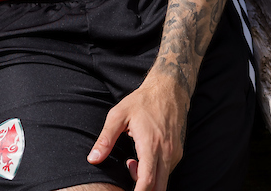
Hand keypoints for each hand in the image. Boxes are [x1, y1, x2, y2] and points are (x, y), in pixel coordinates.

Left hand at [86, 74, 188, 190]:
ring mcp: (175, 154)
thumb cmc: (141, 102)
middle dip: (142, 189)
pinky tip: (141, 158)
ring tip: (131, 161)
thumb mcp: (118, 116)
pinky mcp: (178, 153)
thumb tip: (93, 159)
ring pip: (163, 181)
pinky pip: (166, 172)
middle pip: (158, 187)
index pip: (147, 181)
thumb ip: (105, 139)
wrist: (168, 90)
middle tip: (126, 170)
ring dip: (147, 180)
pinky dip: (154, 173)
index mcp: (151, 145)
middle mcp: (167, 153)